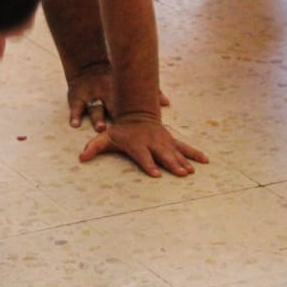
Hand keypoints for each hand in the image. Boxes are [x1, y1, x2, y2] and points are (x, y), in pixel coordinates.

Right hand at [67, 65, 171, 131]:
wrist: (88, 66)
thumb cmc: (111, 79)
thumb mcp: (125, 83)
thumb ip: (146, 92)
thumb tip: (167, 103)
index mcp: (118, 90)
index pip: (127, 103)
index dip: (133, 111)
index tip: (142, 119)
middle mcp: (104, 93)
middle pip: (111, 107)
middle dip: (122, 114)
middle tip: (124, 125)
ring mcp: (90, 96)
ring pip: (94, 109)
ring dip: (97, 118)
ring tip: (100, 128)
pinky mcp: (76, 97)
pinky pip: (75, 107)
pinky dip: (74, 116)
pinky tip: (74, 124)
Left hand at [79, 113, 206, 176]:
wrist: (136, 112)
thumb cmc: (120, 130)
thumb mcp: (105, 137)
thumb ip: (94, 147)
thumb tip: (81, 158)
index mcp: (137, 144)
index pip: (143, 156)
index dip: (149, 164)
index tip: (156, 173)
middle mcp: (152, 143)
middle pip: (163, 155)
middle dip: (172, 164)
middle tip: (182, 173)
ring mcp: (163, 141)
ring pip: (176, 152)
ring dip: (184, 161)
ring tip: (191, 171)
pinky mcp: (172, 140)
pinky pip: (185, 147)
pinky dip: (195, 153)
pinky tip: (205, 160)